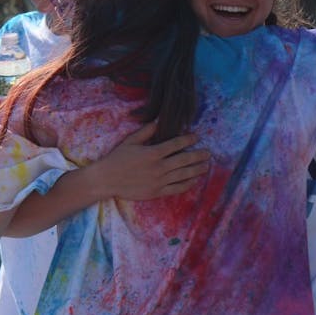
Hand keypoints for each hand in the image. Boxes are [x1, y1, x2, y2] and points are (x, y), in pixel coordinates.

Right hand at [90, 122, 209, 200]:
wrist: (107, 180)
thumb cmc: (117, 158)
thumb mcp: (130, 141)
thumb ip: (146, 132)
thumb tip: (158, 122)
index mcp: (153, 153)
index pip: (175, 144)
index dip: (188, 140)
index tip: (196, 137)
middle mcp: (158, 167)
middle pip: (184, 160)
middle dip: (198, 156)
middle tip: (208, 153)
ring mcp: (158, 181)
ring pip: (183, 175)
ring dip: (196, 170)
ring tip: (205, 166)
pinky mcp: (156, 192)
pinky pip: (176, 189)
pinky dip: (187, 184)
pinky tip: (194, 180)